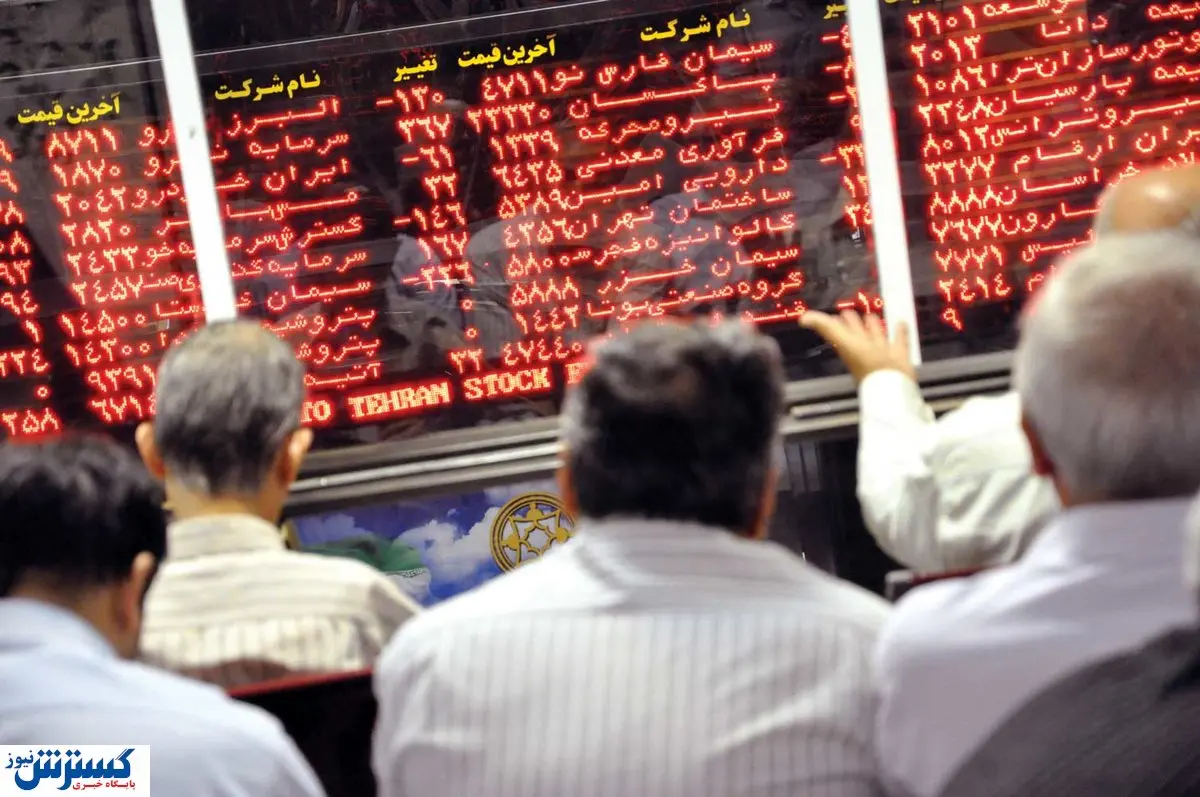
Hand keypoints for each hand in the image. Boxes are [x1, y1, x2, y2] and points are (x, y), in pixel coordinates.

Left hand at [800, 310, 915, 383]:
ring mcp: (881, 353)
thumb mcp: (842, 340)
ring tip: (873, 316)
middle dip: (855, 322)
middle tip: (853, 312)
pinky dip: (899, 331)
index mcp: (850, 345)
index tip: (838, 313)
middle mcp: (864, 349)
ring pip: (877, 336)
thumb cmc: (866, 364)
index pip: (842, 330)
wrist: (891, 383)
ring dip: (874, 326)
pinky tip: (901, 323)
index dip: (838, 321)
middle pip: (858, 332)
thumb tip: (803, 319)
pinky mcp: (898, 355)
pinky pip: (899, 341)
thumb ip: (825, 328)